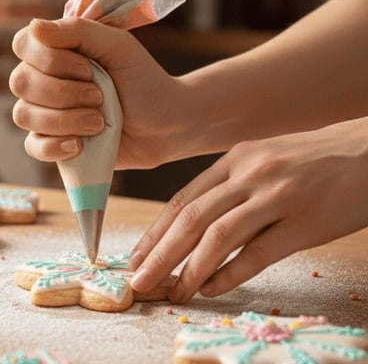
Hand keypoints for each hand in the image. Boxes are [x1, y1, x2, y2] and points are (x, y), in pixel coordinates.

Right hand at [9, 17, 180, 168]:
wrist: (166, 123)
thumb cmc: (142, 79)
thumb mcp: (118, 46)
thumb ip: (78, 31)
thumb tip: (34, 25)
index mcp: (54, 50)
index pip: (23, 45)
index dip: (49, 59)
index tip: (88, 69)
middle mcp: (42, 79)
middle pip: (20, 82)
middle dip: (63, 93)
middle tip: (99, 96)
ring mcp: (44, 113)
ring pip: (24, 115)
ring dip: (65, 120)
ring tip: (99, 123)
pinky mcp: (51, 143)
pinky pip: (32, 146)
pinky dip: (54, 146)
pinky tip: (79, 145)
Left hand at [128, 116, 367, 302]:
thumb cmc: (315, 160)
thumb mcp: (265, 160)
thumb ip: (231, 185)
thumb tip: (194, 224)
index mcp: (236, 159)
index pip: (184, 200)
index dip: (156, 231)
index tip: (136, 256)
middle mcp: (250, 174)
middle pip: (192, 218)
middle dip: (160, 253)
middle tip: (139, 280)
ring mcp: (277, 197)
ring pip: (219, 236)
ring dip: (189, 269)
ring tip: (173, 291)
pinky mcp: (305, 222)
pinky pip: (258, 253)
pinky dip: (230, 274)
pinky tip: (212, 288)